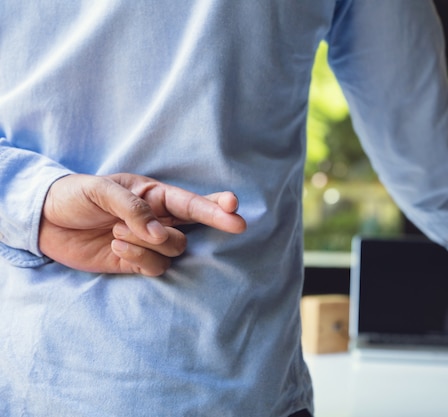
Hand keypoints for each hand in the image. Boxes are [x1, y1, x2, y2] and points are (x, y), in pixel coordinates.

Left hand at [39, 173, 246, 275]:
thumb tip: (159, 233)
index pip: (190, 200)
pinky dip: (139, 258)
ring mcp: (148, 243)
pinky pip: (155, 266)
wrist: (43, 221)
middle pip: (196, 224)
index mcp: (152, 194)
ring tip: (117, 232)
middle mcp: (157, 218)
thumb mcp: (100, 191)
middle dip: (217, 221)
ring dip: (151, 243)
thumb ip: (133, 209)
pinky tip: (117, 246)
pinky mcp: (135, 263)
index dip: (215, 204)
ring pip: (175, 248)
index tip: (235, 207)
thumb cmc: (73, 196)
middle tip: (237, 224)